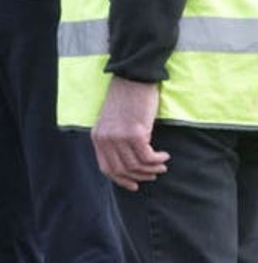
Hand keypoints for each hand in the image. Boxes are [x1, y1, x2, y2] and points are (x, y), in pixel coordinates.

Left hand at [91, 75, 168, 190]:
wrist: (133, 77)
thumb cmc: (126, 97)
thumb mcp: (113, 121)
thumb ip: (115, 140)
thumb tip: (130, 164)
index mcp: (98, 137)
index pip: (106, 168)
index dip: (121, 180)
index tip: (135, 184)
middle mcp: (105, 139)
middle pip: (122, 170)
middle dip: (140, 176)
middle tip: (153, 174)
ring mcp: (119, 137)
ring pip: (136, 165)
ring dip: (152, 168)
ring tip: (161, 165)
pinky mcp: (135, 133)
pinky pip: (147, 156)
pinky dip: (157, 159)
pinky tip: (164, 155)